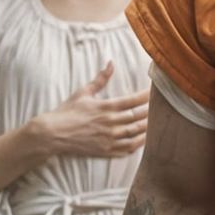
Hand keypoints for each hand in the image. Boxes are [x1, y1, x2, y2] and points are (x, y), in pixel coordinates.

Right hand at [33, 61, 148, 157]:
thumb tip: (111, 63)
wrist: (52, 134)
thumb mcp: (83, 92)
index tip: (155, 92)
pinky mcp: (106, 151)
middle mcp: (110, 123)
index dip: (146, 96)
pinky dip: (138, 144)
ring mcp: (109, 139)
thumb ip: (100, 79)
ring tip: (157, 124)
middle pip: (138, 117)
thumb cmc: (67, 112)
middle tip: (162, 107)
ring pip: (136, 134)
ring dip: (148, 128)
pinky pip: (127, 149)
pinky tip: (144, 140)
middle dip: (151, 112)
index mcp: (105, 107)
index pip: (132, 101)